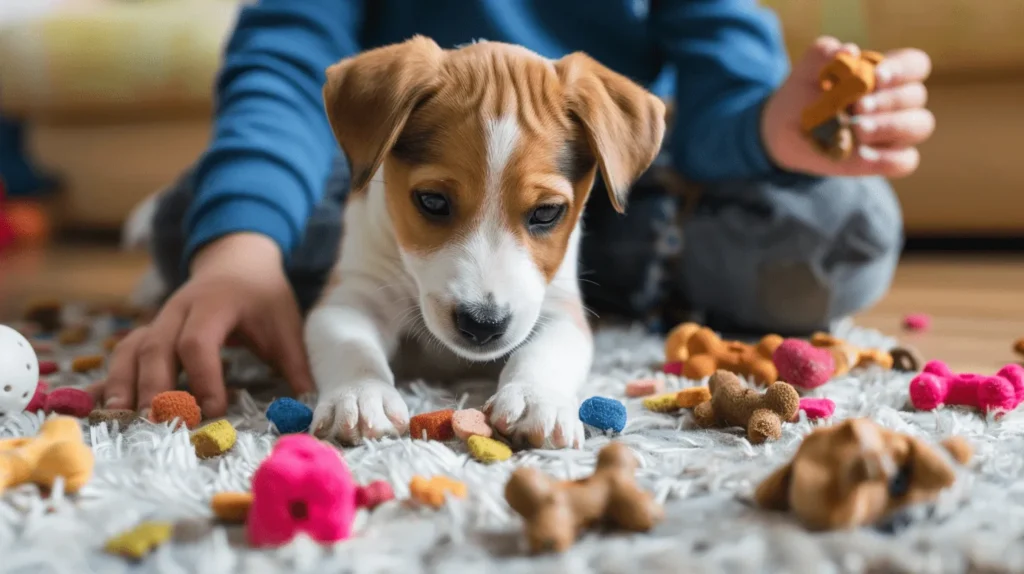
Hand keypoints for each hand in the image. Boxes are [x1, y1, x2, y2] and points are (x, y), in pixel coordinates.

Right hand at [95, 233, 313, 416]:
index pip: (199, 341)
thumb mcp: (285, 324)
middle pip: (157, 347)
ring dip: (125, 383)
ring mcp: (161, 319)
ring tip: (122, 417)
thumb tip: (309, 406)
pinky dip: (115, 378)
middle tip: (161, 426)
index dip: (203, 377)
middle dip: (157, 388)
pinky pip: (125, 352)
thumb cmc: (264, 295)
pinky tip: (107, 407)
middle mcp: (179, 309)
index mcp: (215, 304)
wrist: (238, 258)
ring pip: (132, 349)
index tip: (214, 410)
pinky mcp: (151, 330)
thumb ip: (295, 365)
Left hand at [762, 36, 933, 177]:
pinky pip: (904, 160)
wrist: (785, 130)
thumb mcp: (807, 70)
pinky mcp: (887, 159)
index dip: (901, 69)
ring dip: (891, 126)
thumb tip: (847, 50)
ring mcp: (897, 131)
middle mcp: (899, 101)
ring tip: (858, 128)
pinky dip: (888, 158)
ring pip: (919, 125)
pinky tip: (862, 153)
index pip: (915, 64)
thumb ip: (824, 54)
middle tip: (859, 106)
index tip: (876, 75)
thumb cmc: (805, 94)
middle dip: (888, 100)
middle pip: (916, 95)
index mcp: (888, 73)